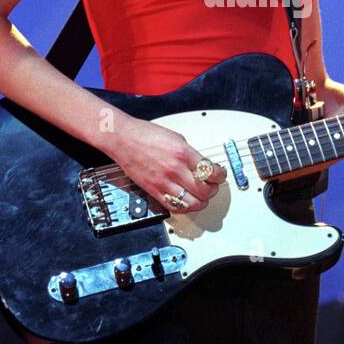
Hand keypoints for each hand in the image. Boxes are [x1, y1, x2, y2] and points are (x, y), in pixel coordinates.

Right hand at [108, 117, 226, 212]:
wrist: (123, 139)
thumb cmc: (145, 135)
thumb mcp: (176, 138)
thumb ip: (190, 154)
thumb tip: (202, 166)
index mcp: (183, 153)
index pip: (211, 171)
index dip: (220, 176)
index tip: (220, 175)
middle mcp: (175, 169)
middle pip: (204, 190)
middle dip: (213, 190)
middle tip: (212, 186)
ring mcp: (164, 182)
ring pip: (192, 203)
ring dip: (201, 202)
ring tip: (201, 196)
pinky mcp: (154, 191)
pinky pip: (174, 206)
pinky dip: (185, 207)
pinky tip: (187, 201)